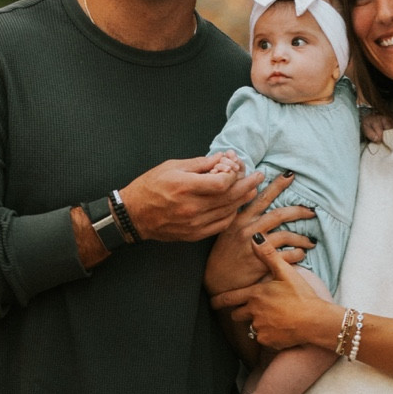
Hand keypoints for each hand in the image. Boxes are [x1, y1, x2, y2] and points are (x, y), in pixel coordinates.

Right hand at [119, 153, 260, 242]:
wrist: (134, 215)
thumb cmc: (149, 187)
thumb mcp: (171, 166)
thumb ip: (199, 164)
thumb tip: (221, 159)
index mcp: (185, 187)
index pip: (221, 183)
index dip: (233, 175)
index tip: (236, 168)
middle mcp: (191, 207)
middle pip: (229, 197)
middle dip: (247, 185)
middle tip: (258, 176)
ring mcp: (194, 223)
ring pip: (228, 212)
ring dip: (242, 200)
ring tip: (251, 190)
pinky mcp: (194, 234)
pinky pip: (220, 225)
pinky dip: (231, 215)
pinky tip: (235, 206)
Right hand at [204, 173, 317, 296]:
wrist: (217, 282)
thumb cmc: (223, 255)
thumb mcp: (227, 231)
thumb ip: (242, 217)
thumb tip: (256, 200)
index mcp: (240, 219)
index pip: (261, 197)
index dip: (277, 184)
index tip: (290, 175)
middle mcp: (248, 229)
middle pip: (280, 214)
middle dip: (299, 210)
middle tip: (312, 211)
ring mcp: (256, 246)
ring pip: (286, 235)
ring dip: (302, 238)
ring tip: (311, 241)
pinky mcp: (262, 262)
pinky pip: (287, 255)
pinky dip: (297, 254)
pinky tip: (301, 254)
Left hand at [211, 237, 342, 351]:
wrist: (314, 321)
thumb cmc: (302, 296)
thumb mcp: (286, 273)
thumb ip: (269, 256)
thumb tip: (256, 237)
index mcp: (255, 295)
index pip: (229, 298)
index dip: (218, 300)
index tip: (212, 302)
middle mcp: (253, 312)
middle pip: (237, 315)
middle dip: (240, 313)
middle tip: (253, 310)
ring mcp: (259, 328)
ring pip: (251, 327)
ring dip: (257, 323)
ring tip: (274, 318)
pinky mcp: (268, 341)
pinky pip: (262, 338)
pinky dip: (269, 334)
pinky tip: (281, 328)